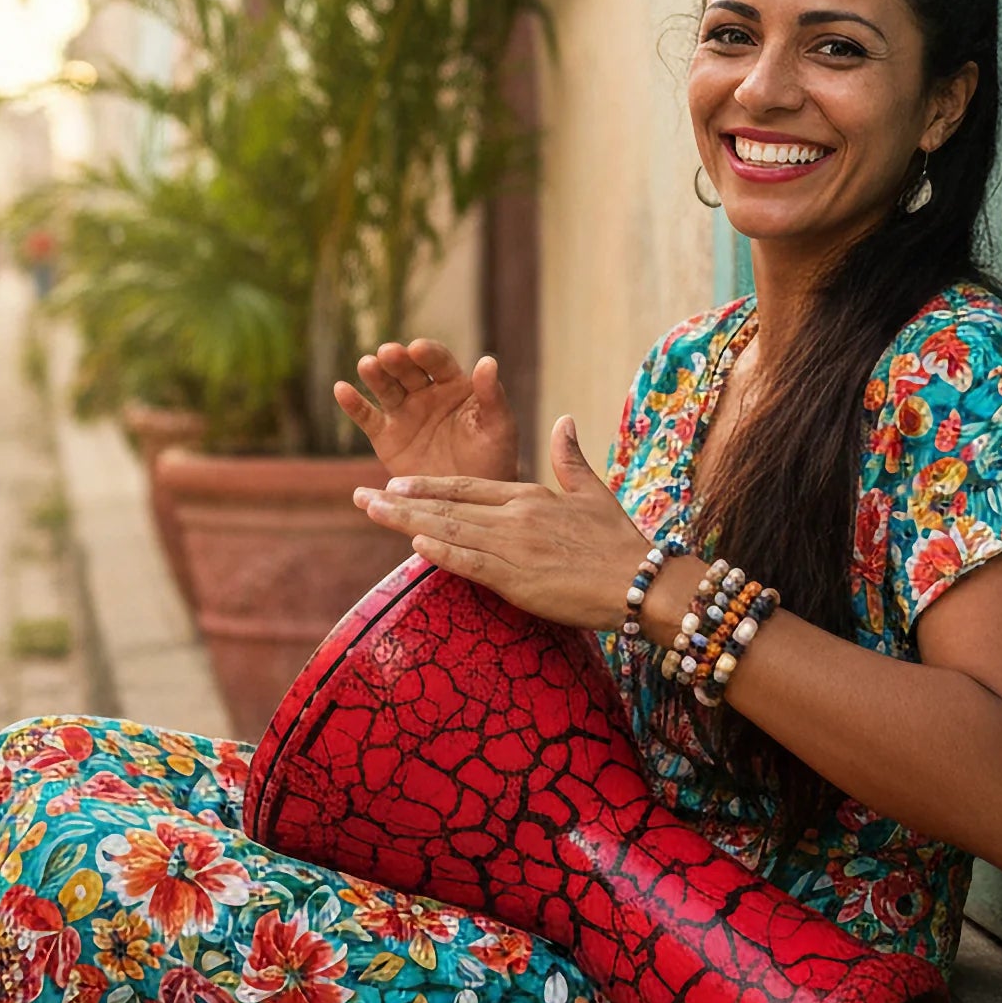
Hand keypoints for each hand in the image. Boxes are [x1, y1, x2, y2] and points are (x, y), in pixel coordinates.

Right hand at [333, 338, 518, 481]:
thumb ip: (491, 395)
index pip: (438, 362)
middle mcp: (425, 393)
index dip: (428, 354)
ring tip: (366, 365)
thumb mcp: (499, 427)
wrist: (470, 500)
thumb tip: (489, 361)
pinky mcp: (384, 436)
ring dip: (374, 375)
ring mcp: (403, 412)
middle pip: (407, 370)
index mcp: (454, 385)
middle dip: (397, 360)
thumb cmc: (493, 458)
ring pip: (385, 388)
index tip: (418, 348)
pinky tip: (341, 389)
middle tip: (387, 353)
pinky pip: (366, 417)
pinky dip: (352, 404)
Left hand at [352, 416, 667, 630]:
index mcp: (528, 496)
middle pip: (446, 507)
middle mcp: (515, 517)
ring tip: (370, 512)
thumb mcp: (592, 492)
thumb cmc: (619, 542)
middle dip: (399, 502)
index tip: (392, 483)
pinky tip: (413, 545)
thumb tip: (563, 420)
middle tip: (358, 497)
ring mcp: (515, 547)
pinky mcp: (520, 580)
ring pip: (449, 531)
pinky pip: (472, 564)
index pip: (466, 487)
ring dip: (405, 522)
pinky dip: (442, 553)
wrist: (643, 582)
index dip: (426, 486)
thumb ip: (570, 457)